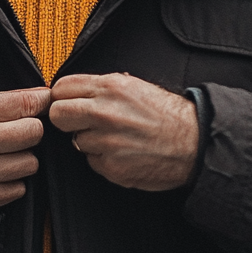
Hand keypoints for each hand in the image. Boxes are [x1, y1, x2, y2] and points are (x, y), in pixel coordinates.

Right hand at [0, 88, 50, 211]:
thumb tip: (36, 97)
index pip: (27, 105)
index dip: (41, 103)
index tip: (44, 104)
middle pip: (34, 133)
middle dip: (30, 130)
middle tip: (17, 131)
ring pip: (30, 163)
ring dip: (21, 157)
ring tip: (1, 154)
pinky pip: (17, 190)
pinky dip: (11, 182)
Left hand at [49, 73, 198, 190]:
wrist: (194, 143)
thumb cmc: (169, 115)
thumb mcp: (136, 86)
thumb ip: (104, 87)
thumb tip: (78, 90)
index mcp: (110, 88)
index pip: (61, 88)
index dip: (62, 97)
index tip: (67, 103)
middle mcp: (104, 113)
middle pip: (57, 114)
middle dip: (65, 119)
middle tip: (80, 123)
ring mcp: (106, 142)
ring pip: (75, 140)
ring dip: (89, 140)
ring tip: (114, 138)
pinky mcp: (110, 166)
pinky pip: (91, 161)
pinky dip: (102, 159)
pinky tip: (121, 152)